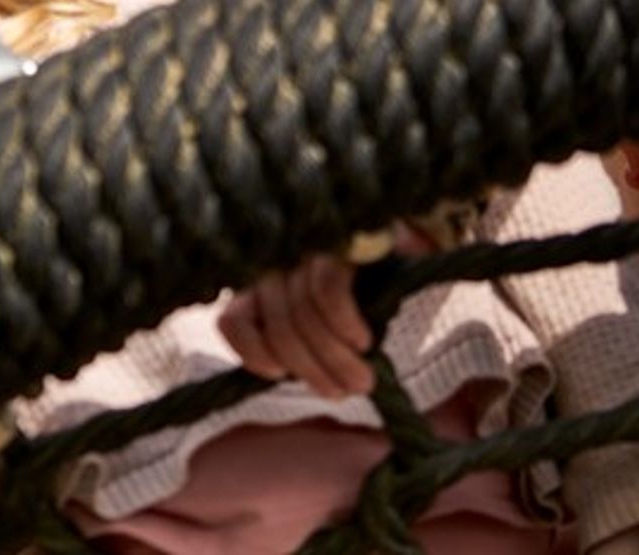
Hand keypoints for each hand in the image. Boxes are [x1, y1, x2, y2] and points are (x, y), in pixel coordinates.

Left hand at [218, 252, 375, 397]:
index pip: (230, 320)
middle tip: (342, 394)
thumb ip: (300, 347)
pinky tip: (362, 341)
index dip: (251, 354)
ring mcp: (304, 250)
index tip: (279, 375)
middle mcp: (275, 264)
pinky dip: (343, 323)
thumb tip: (285, 374)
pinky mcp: (335, 243)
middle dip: (310, 369)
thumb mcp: (324, 327)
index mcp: (260, 286)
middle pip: (278, 328)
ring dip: (334, 358)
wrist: (408, 249)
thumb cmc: (363, 297)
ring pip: (303, 315)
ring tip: (361, 381)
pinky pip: (327, 290)